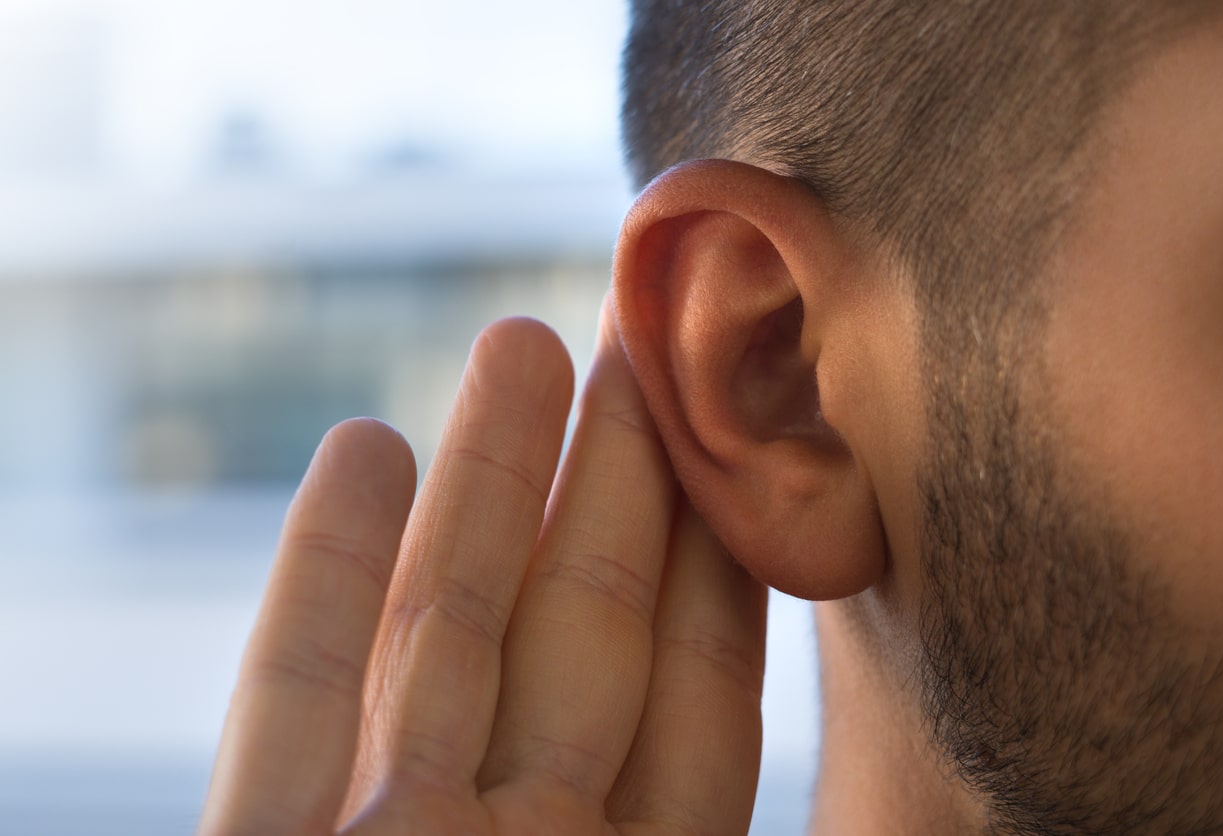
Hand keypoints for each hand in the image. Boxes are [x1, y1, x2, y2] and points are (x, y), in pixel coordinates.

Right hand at [198, 312, 767, 834]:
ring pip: (444, 630)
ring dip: (484, 474)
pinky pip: (292, 697)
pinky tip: (362, 443)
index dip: (715, 543)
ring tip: (519, 337)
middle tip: (642, 336)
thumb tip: (775, 607)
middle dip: (616, 470)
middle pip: (580, 627)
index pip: (700, 687)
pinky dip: (323, 567)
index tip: (736, 423)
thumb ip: (697, 780)